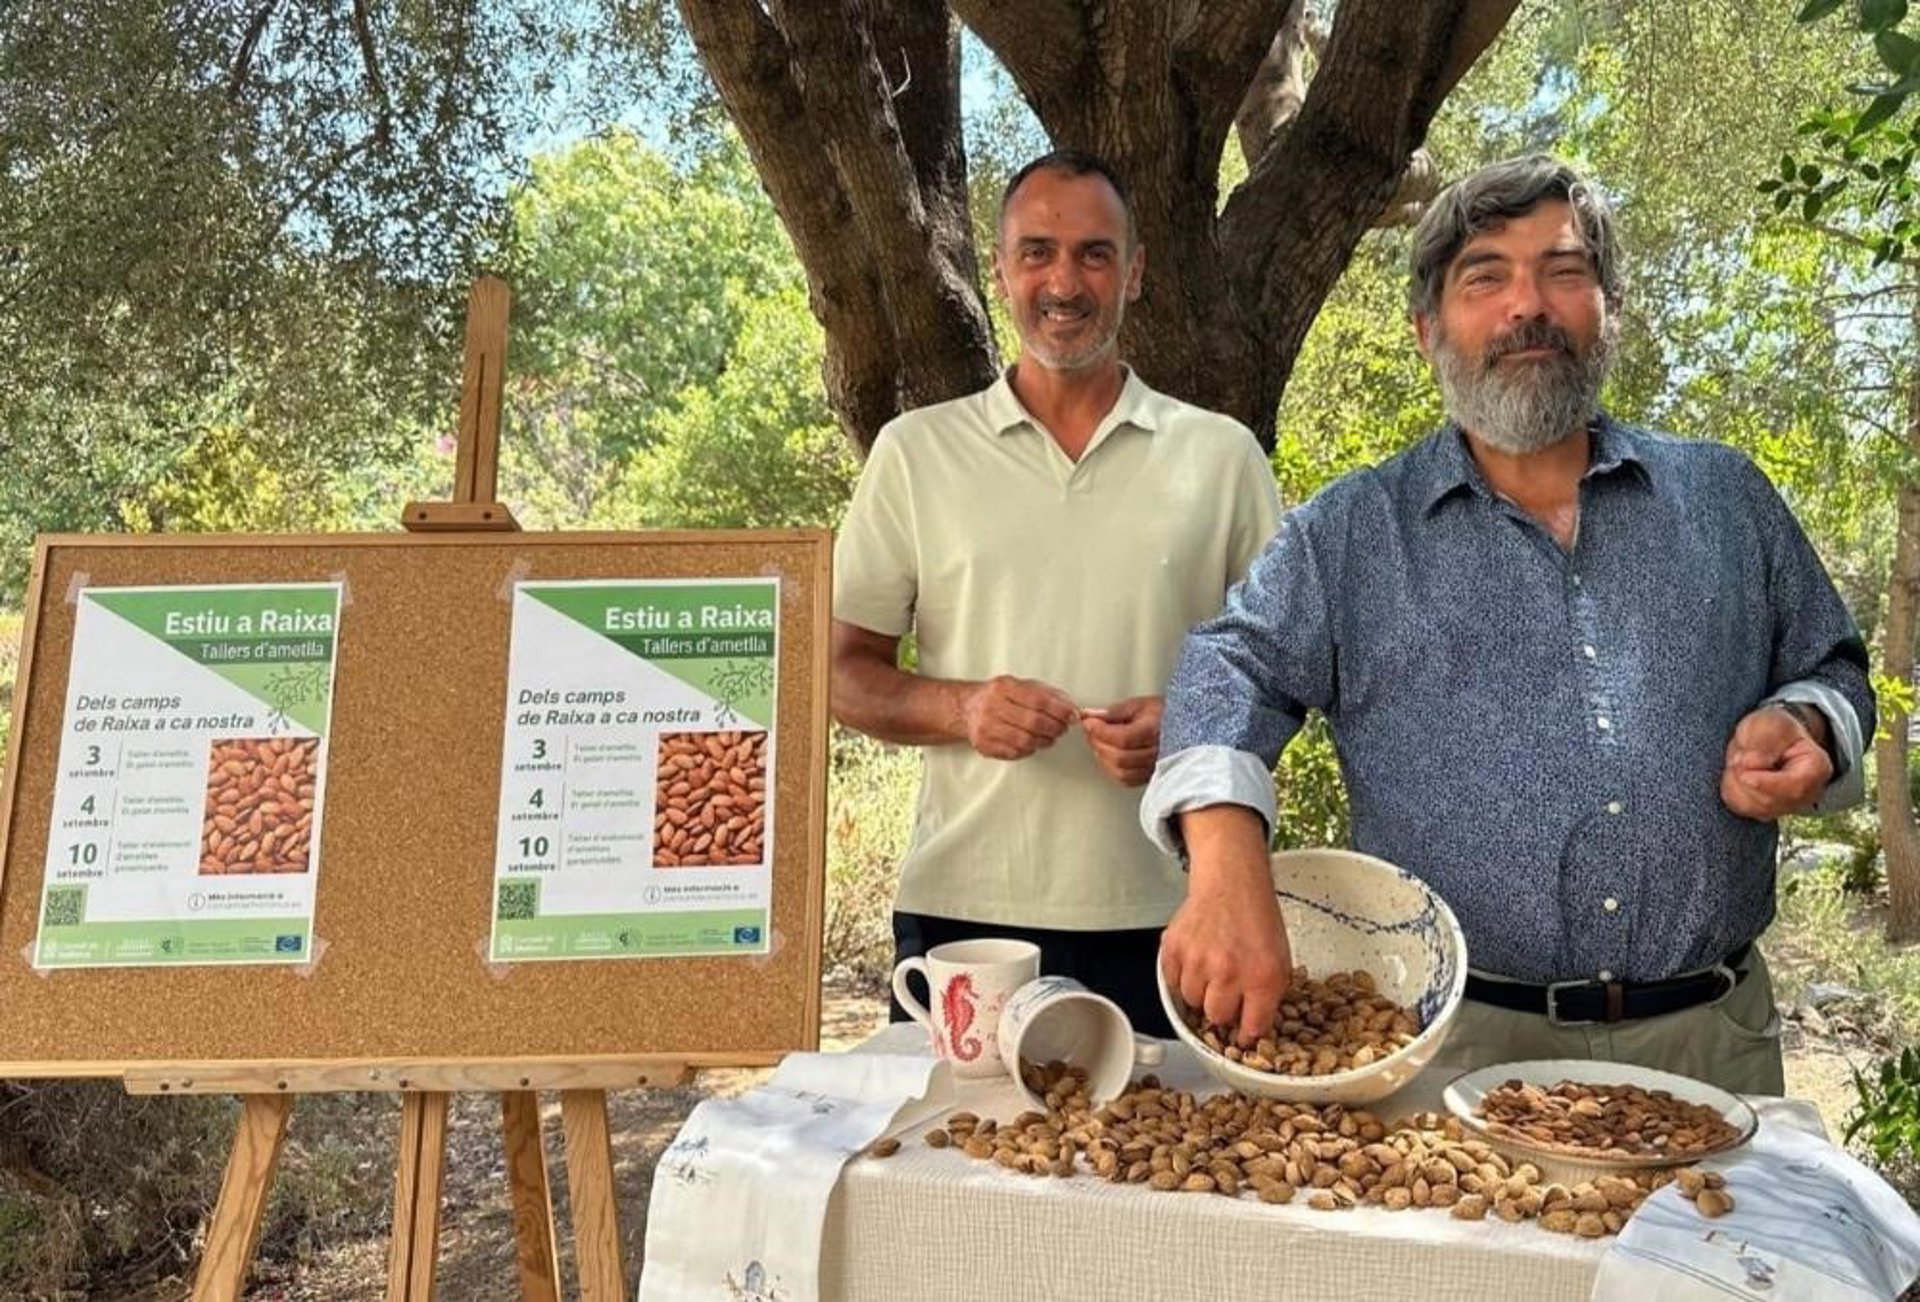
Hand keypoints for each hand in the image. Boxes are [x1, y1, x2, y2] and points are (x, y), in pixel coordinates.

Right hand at [957, 675, 1076, 759]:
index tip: (1072, 716)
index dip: (1060, 710)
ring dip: (1044, 741)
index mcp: (1004, 687)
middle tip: (1062, 729)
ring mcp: (986, 727)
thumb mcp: (1022, 686)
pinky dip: (1029, 750)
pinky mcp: (984, 745)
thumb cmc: (1001, 696)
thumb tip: (1072, 708)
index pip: (1038, 701)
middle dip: (1054, 728)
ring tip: (1049, 737)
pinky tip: (1032, 743)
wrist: (967, 708)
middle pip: (1033, 723)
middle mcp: (992, 706)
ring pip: (1025, 741)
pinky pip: (1015, 752)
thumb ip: (1048, 694)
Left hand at [1080, 695, 1161, 786]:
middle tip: (1090, 731)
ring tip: (1098, 743)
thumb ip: (1114, 712)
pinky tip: (1108, 757)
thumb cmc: (1162, 714)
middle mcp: (1157, 752)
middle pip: (1120, 757)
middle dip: (1098, 743)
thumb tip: (1091, 715)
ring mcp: (1155, 767)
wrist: (1183, 727)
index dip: (1101, 731)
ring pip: (1121, 772)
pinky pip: (1126, 780)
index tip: (1089, 722)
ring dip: (1103, 758)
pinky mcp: (1150, 776)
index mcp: (1155, 731)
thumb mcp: (1139, 705)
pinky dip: (1112, 770)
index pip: (1123, 738)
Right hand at [1159, 806, 1292, 1044]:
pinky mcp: (1174, 949)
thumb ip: (1268, 997)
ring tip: (1211, 970)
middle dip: (1222, 1010)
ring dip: (1200, 992)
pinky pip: (1172, 982)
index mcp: (1262, 977)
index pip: (1251, 1028)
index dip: (1246, 1033)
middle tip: (1227, 993)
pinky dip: (1182, 976)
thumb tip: (1253, 1027)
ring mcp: (1198, 961)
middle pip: (1216, 1018)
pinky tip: (1196, 959)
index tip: (1242, 1033)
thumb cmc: (1257, 919)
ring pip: (1192, 1002)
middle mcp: (1229, 972)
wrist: (1232, 883)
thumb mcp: (1281, 960)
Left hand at [1720, 704, 1831, 819]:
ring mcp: (1786, 807)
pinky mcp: (1765, 812)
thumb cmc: (1775, 729)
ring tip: (1741, 759)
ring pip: (1752, 807)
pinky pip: (1739, 806)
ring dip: (1735, 782)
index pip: (1793, 787)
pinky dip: (1731, 788)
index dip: (1764, 782)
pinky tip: (1737, 772)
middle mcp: (1807, 794)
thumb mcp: (1771, 722)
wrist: (1772, 737)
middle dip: (1744, 778)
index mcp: (1817, 768)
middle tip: (1737, 754)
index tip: (1741, 771)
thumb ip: (1764, 740)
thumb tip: (1749, 764)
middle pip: (1769, 801)